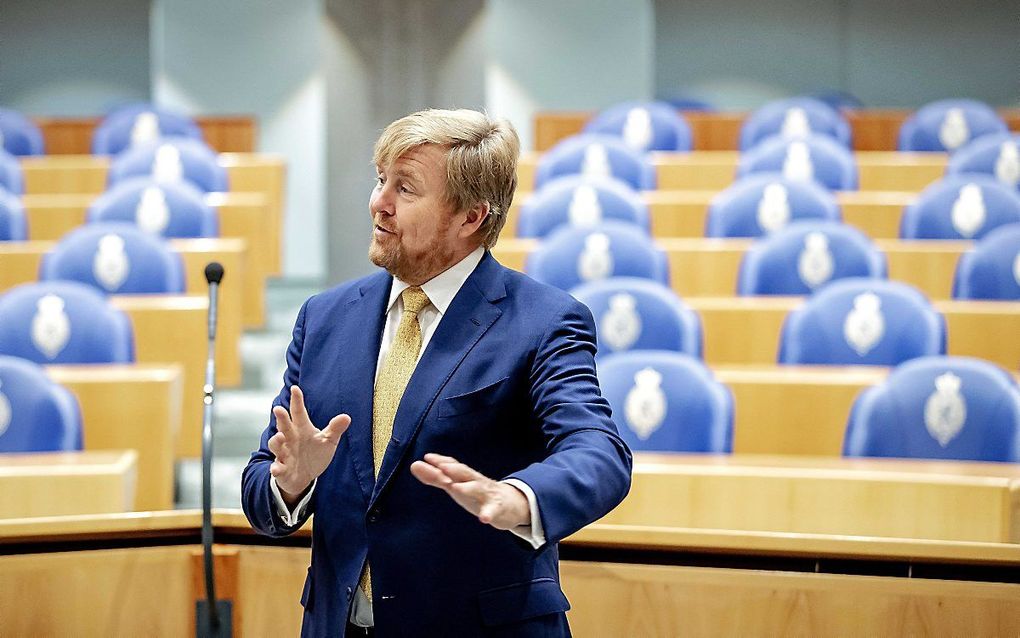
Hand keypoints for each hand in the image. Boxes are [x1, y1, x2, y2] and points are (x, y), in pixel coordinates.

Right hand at [269, 385, 350, 503]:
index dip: (297, 400)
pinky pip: (276, 468)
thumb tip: (346, 417)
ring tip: (280, 437)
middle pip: (284, 425)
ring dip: (276, 441)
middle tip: (278, 408)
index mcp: (302, 429)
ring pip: (276, 445)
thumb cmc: (314, 454)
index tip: (295, 388)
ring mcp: (284, 453)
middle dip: (281, 417)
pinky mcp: (281, 469)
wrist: (303, 476)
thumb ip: (335, 429)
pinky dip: (276, 468)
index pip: (298, 412)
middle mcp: (290, 438)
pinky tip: (277, 468)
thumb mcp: (327, 441)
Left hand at [410, 453, 530, 530]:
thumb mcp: (455, 484)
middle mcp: (476, 482)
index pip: (453, 466)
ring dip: (467, 487)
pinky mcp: (497, 509)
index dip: (442, 461)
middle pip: (466, 473)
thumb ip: (434, 477)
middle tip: (442, 466)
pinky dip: (489, 513)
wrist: (511, 503)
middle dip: (455, 469)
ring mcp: (487, 494)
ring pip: (478, 489)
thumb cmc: (477, 492)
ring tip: (455, 487)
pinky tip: (483, 518)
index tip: (428, 457)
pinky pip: (493, 511)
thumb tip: (414, 465)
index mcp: (465, 477)